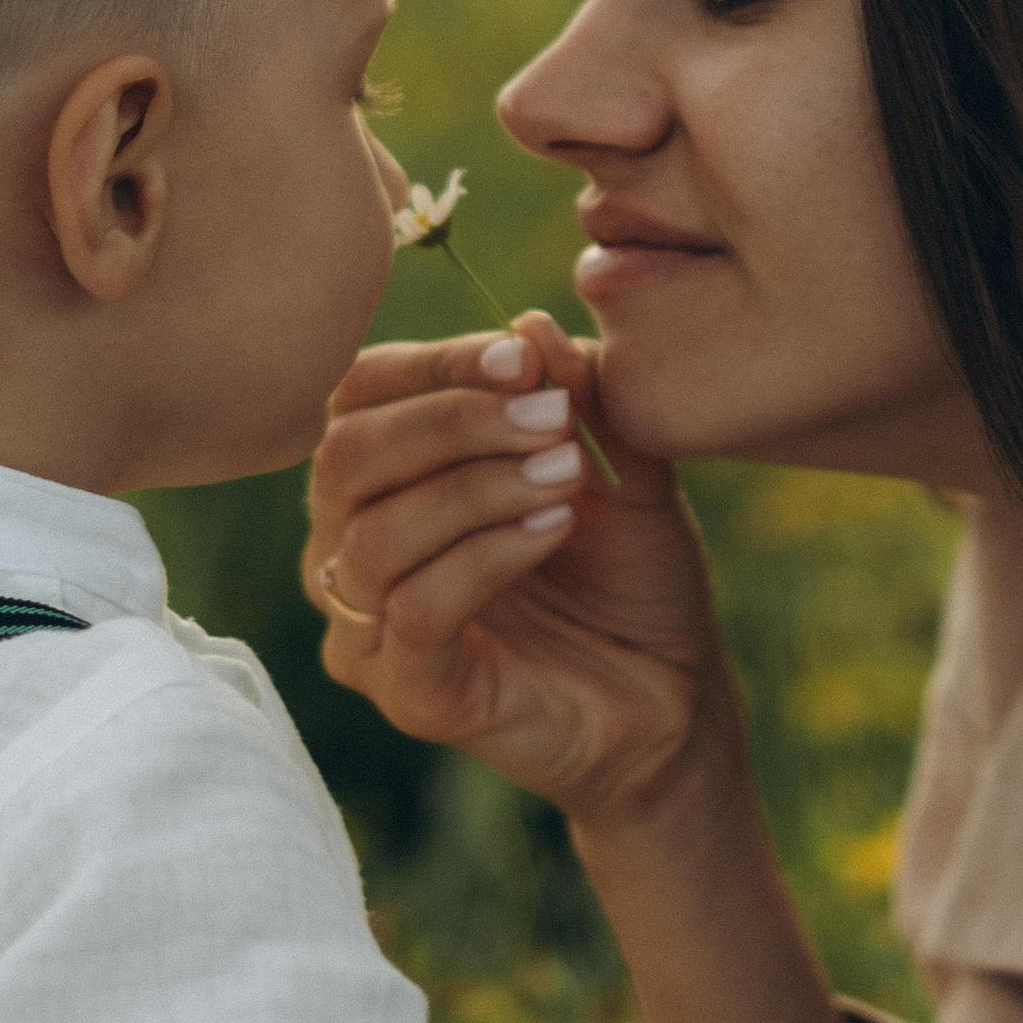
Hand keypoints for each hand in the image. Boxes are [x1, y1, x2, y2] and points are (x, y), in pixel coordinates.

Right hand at [305, 312, 736, 831]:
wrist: (678, 699)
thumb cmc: (633, 577)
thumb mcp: (619, 465)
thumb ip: (577, 396)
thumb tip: (531, 323)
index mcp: (384, 482)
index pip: (359, 398)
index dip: (434, 365)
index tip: (522, 355)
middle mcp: (350, 552)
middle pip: (345, 458)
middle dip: (451, 422)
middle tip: (550, 415)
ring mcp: (370, 633)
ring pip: (373, 535)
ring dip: (476, 487)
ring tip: (567, 471)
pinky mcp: (410, 696)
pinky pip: (416, 610)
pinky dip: (485, 554)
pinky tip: (553, 527)